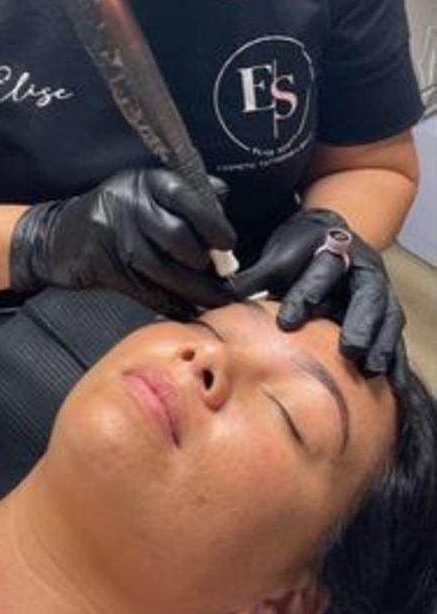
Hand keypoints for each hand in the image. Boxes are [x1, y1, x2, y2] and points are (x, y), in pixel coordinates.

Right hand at [9, 168, 236, 318]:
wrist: (57, 236)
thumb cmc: (110, 212)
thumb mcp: (141, 189)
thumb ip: (182, 192)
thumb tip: (221, 198)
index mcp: (145, 182)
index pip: (187, 198)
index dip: (213, 224)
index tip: (228, 242)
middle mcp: (130, 206)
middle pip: (178, 238)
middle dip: (204, 262)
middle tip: (219, 273)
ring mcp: (116, 238)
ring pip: (166, 271)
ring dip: (196, 290)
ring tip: (215, 297)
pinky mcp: (107, 268)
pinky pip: (148, 292)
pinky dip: (172, 304)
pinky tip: (187, 309)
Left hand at [228, 208, 407, 384]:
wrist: (327, 233)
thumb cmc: (299, 248)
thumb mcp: (278, 255)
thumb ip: (255, 276)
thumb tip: (221, 295)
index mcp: (335, 246)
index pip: (321, 271)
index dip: (306, 294)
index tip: (287, 322)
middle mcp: (363, 267)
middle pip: (367, 294)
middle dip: (359, 322)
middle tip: (350, 350)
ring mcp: (379, 290)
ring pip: (387, 314)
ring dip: (381, 342)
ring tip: (371, 368)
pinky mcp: (384, 312)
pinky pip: (393, 334)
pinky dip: (393, 355)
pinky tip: (390, 379)